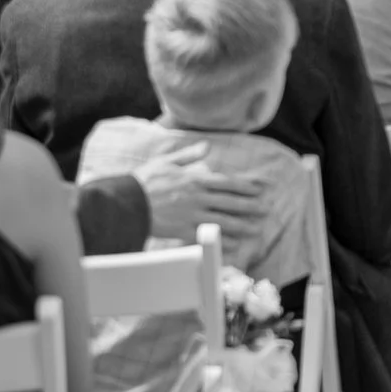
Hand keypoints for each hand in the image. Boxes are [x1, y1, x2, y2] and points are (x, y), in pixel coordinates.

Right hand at [135, 142, 270, 251]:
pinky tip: (234, 244)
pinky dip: (221, 241)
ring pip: (223, 220)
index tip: (260, 188)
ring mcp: (191, 215)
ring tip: (255, 229)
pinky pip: (207, 236)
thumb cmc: (145, 181)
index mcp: (195, 179)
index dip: (246, 185)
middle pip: (230, 202)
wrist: (126, 203)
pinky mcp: (182, 231)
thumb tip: (207, 147)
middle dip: (250, 206)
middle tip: (265, 210)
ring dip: (241, 225)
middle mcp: (198, 197)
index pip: (227, 182)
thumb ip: (189, 155)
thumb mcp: (167, 161)